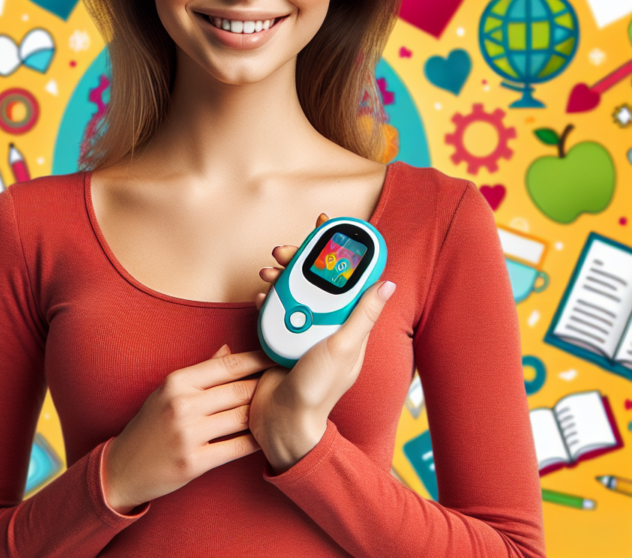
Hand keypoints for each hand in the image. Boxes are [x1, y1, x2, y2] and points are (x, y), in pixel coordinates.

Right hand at [103, 344, 275, 512]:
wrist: (122, 468)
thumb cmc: (150, 425)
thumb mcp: (168, 391)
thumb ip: (201, 371)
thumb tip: (229, 350)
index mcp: (178, 381)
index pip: (228, 365)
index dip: (258, 360)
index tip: (278, 357)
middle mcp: (183, 404)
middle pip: (240, 390)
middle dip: (267, 386)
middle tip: (288, 382)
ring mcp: (188, 434)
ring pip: (242, 417)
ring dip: (264, 413)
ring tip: (282, 407)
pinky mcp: (193, 462)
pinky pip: (236, 448)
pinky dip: (256, 441)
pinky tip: (267, 436)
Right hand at [248, 213, 395, 473]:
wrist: (283, 421)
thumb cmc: (318, 390)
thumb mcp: (343, 348)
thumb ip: (362, 315)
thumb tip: (387, 283)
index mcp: (349, 323)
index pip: (349, 277)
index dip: (340, 249)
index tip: (330, 226)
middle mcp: (327, 322)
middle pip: (316, 278)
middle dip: (299, 258)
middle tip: (283, 250)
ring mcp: (304, 328)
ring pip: (293, 289)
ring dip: (279, 275)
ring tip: (266, 272)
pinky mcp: (283, 335)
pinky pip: (276, 308)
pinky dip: (268, 298)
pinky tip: (261, 296)